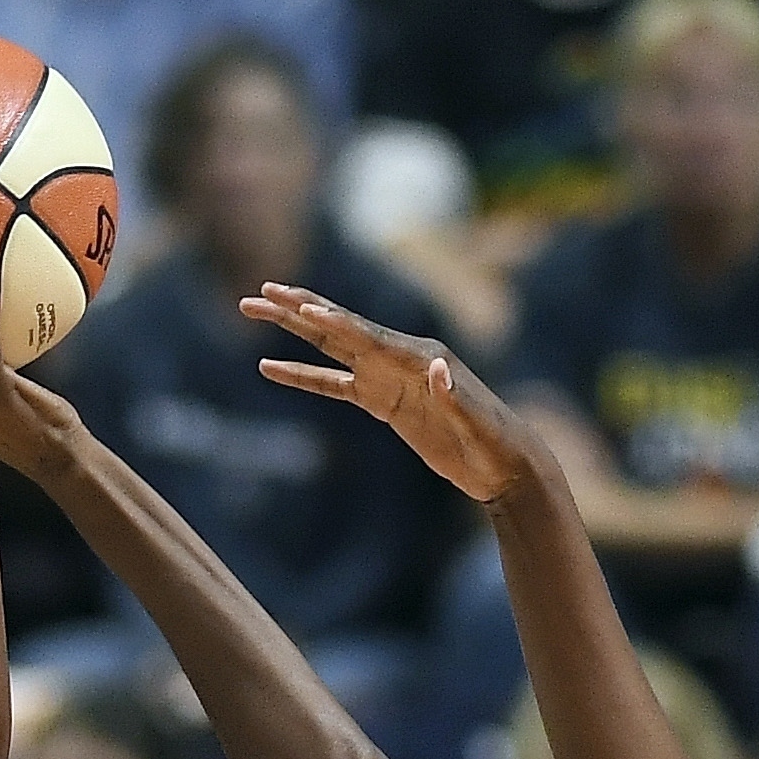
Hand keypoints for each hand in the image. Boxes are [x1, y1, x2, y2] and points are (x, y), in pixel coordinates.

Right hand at [245, 282, 539, 502]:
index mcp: (419, 357)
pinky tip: (270, 368)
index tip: (298, 305)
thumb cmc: (494, 443)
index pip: (367, 336)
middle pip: (338, 328)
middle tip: (259, 292)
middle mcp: (398, 357)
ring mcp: (387, 377)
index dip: (333, 322)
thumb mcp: (476, 423)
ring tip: (254, 309)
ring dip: (292, 330)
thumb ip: (455, 397)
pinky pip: (333, 384)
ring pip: (330, 347)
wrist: (503, 465)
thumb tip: (438, 369)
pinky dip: (303, 375)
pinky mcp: (382, 401)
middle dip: (297, 310)